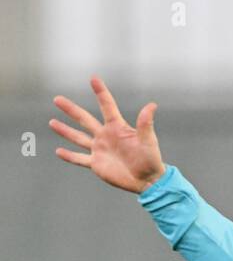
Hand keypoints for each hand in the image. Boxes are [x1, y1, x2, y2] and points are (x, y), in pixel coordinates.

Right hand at [50, 74, 165, 193]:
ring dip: (65, 131)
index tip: (93, 79)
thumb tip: (152, 105)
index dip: (100, 92)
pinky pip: (80, 159)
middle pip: (84, 119)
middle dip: (71, 109)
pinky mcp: (96, 164)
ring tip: (52, 122)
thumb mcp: (148, 141)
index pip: (107, 106)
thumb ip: (145, 124)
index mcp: (117, 127)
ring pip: (78, 138)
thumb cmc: (151, 159)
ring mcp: (99, 149)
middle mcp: (105, 136)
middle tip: (57, 99)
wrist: (147, 181)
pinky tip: (58, 151)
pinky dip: (69, 156)